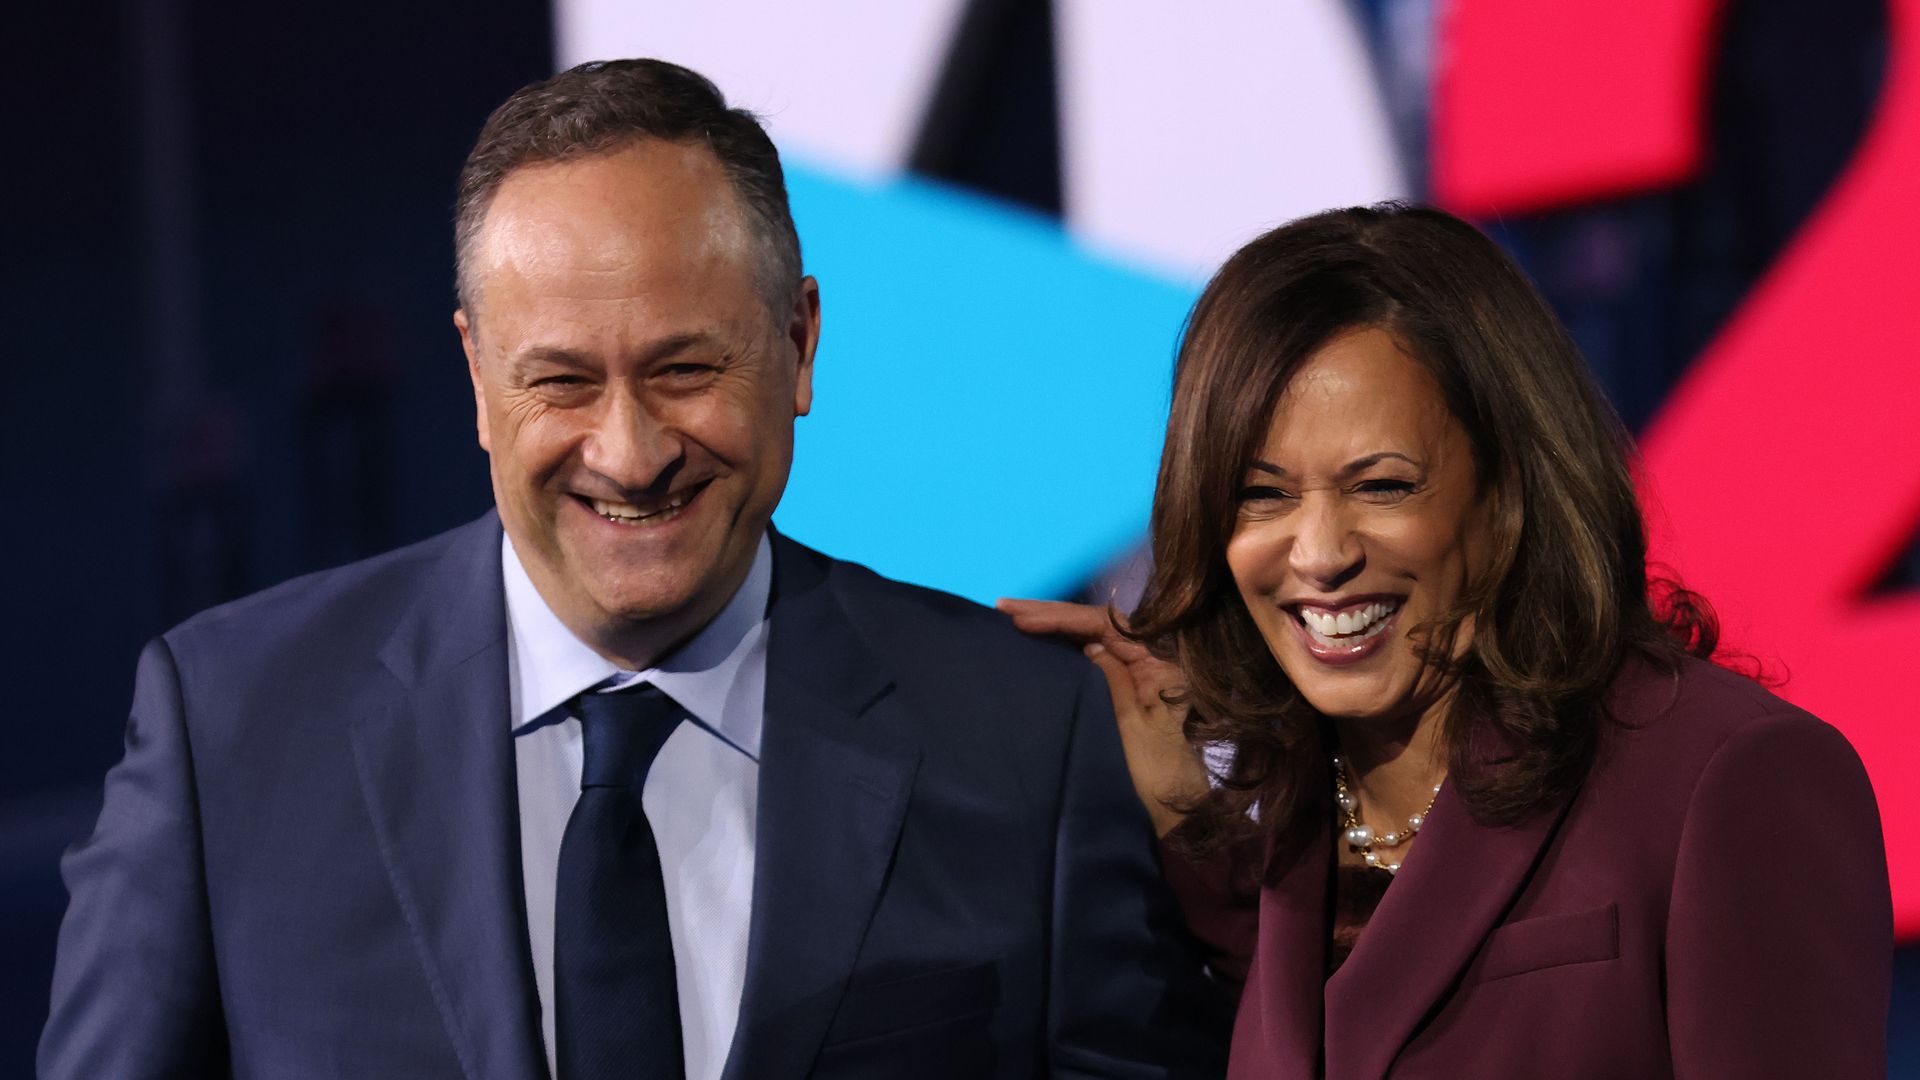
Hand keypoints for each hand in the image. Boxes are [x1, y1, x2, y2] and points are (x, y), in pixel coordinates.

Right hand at [996, 598, 1207, 836]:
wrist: (1175, 820)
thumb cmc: (1156, 776)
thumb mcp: (1131, 726)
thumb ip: (1112, 680)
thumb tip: (1089, 643)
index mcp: (1159, 664)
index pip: (1106, 624)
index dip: (1061, 617)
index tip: (1021, 620)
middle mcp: (1149, 662)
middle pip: (1096, 625)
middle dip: (1050, 615)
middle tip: (1002, 609)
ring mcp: (1135, 679)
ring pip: (1090, 639)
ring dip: (1053, 628)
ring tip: (1011, 618)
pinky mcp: (1123, 696)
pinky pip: (1089, 662)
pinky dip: (1062, 650)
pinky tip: (1036, 644)